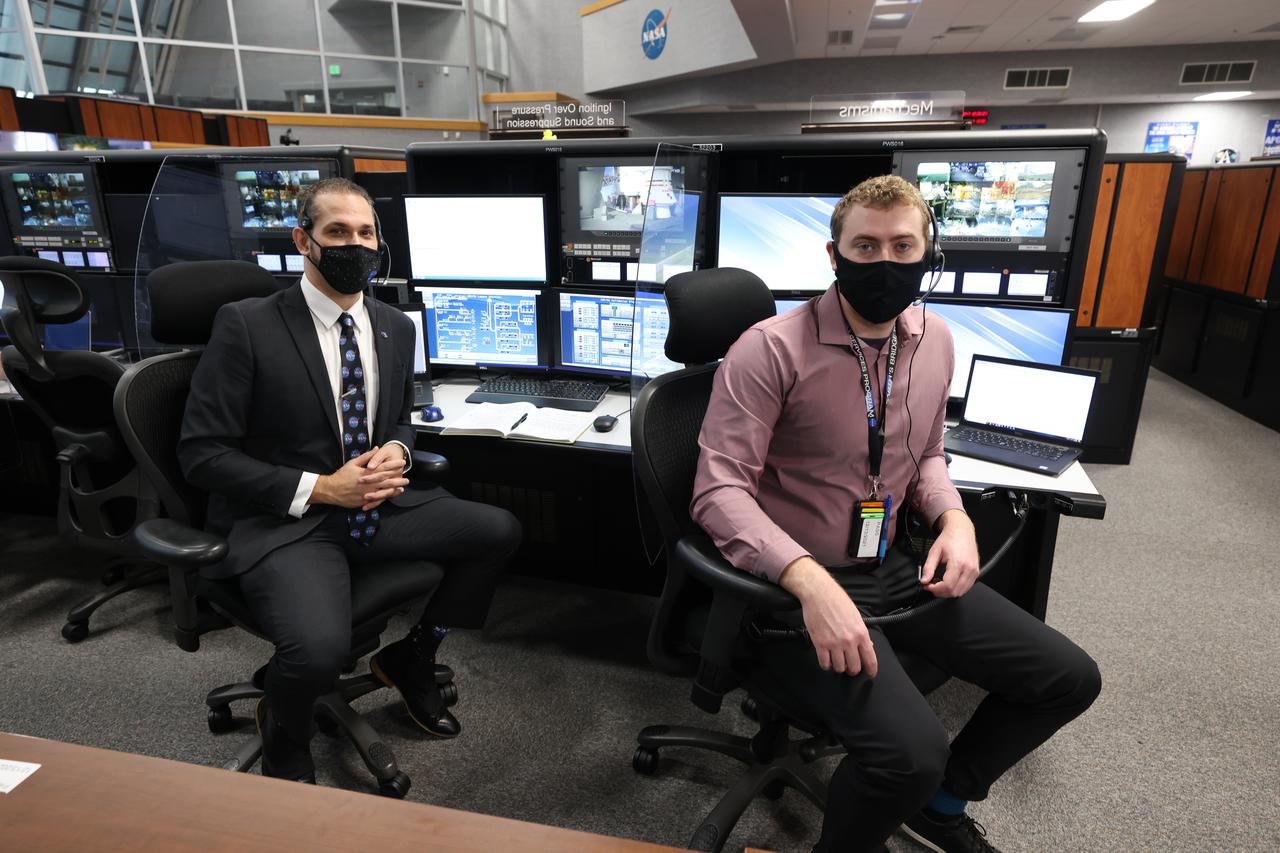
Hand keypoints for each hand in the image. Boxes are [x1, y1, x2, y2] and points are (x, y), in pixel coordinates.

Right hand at [312, 448, 407, 509]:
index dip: (394, 465)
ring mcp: (367, 493)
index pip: (383, 467)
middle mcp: (369, 483)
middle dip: (397, 479)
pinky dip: (385, 497)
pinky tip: (391, 495)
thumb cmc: (342, 475)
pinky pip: (377, 500)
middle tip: (407, 478)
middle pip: (387, 480)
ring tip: (402, 487)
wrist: (331, 490)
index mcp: (367, 473)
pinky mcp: (364, 500)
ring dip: (394, 489)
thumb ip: (366, 457)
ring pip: (384, 491)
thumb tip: (377, 449)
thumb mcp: (353, 463)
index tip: (402, 462)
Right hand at [779, 556, 877, 677]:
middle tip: (850, 666)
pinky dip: (826, 665)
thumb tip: (867, 645)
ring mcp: (834, 644)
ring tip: (837, 661)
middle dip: (853, 670)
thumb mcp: (856, 616)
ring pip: (839, 668)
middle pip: (854, 668)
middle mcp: (849, 641)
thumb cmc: (837, 601)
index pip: (870, 659)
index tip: (870, 674)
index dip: (871, 670)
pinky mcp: (820, 644)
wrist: (819, 593)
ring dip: (839, 667)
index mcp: (861, 633)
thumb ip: (862, 633)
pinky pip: (825, 663)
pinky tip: (827, 660)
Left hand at [920, 509, 979, 597]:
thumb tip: (924, 580)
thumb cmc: (949, 538)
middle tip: (931, 585)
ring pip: (961, 591)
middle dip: (940, 592)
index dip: (935, 589)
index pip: (948, 586)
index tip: (927, 586)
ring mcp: (974, 571)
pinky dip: (956, 588)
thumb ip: (928, 568)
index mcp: (958, 563)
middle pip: (955, 592)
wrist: (961, 530)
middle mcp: (969, 568)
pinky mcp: (976, 572)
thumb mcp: (934, 552)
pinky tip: (948, 581)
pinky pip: (967, 587)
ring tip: (939, 582)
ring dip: (948, 591)